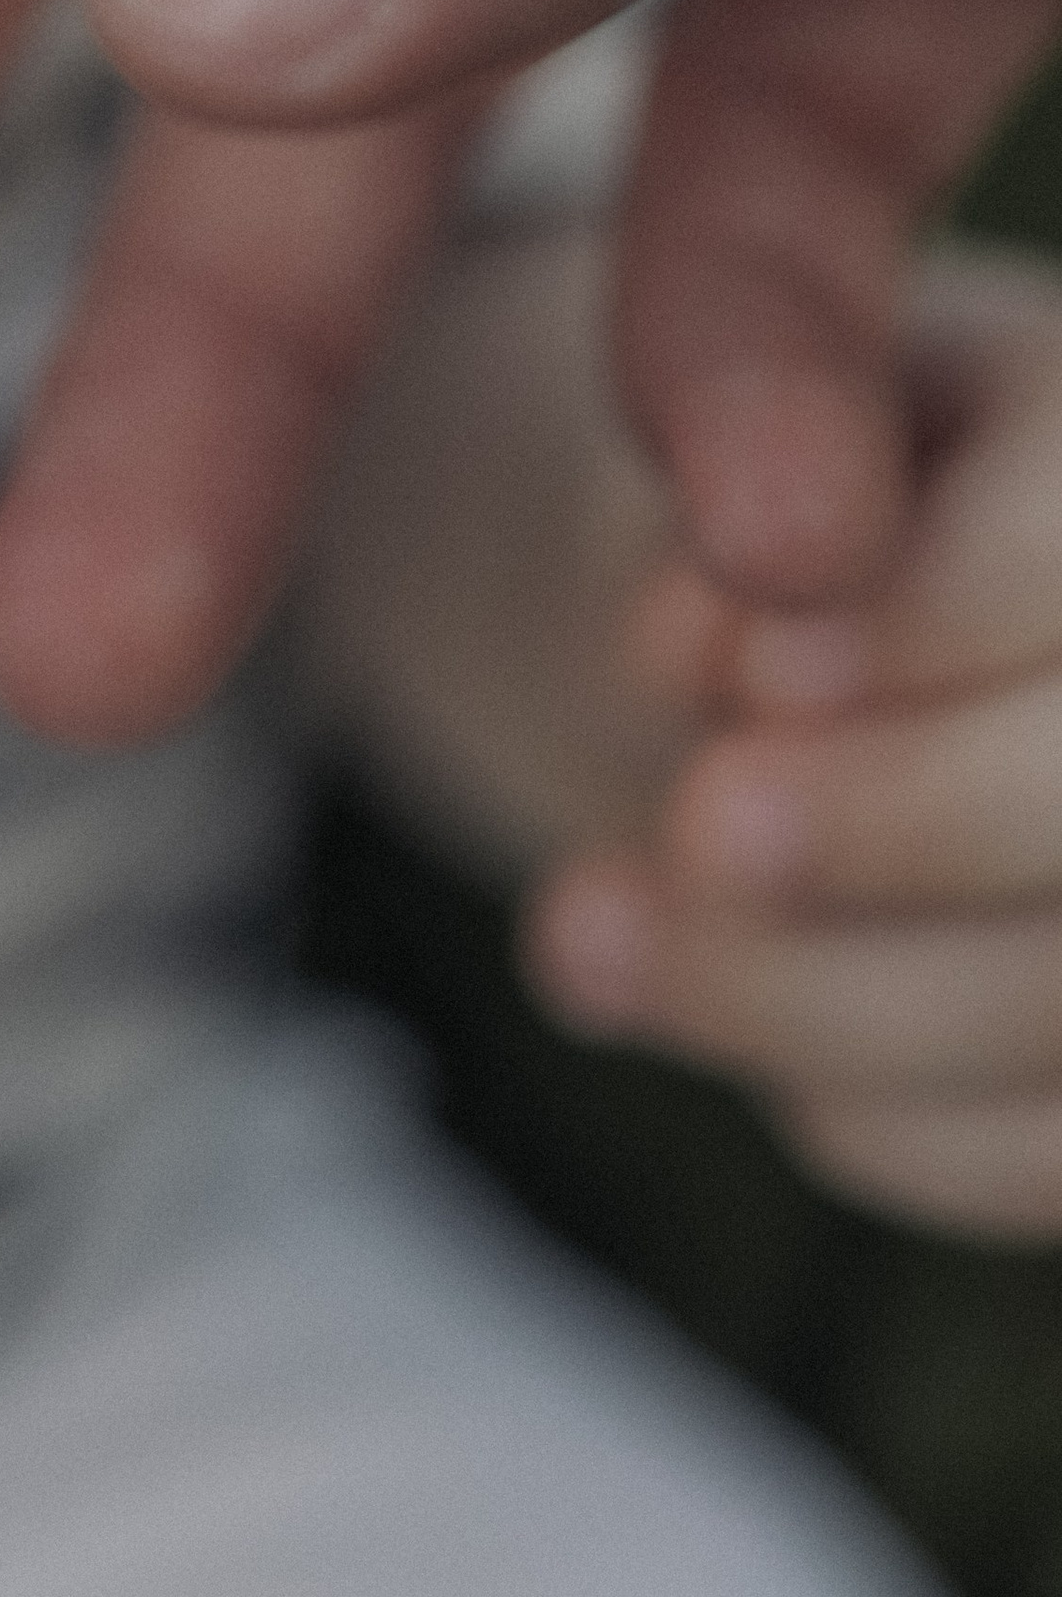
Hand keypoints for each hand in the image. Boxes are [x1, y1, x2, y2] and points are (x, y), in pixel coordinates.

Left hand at [530, 249, 1061, 1243]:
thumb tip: (738, 640)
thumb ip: (743, 478)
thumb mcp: (750, 441)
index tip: (749, 664)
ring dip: (814, 993)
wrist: (820, 673)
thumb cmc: (796, 520)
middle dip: (900, 824)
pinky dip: (882, 1120)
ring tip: (582, 937)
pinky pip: (1046, 1156)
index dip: (930, 624)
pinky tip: (758, 1057)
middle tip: (693, 832)